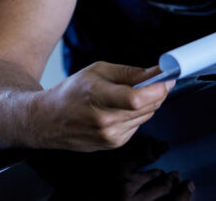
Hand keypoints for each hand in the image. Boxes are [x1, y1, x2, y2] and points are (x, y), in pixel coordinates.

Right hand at [36, 62, 173, 150]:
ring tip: (134, 92)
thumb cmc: (70, 92)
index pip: (137, 98)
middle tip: (160, 79)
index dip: (158, 88)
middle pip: (146, 108)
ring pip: (145, 116)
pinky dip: (137, 114)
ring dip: (148, 103)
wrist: (47, 121)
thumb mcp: (98, 71)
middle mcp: (104, 121)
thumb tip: (156, 71)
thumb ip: (129, 72)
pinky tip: (122, 108)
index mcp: (97, 98)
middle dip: (158, 92)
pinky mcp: (113, 144)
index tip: (169, 77)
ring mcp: (109, 136)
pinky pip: (137, 125)